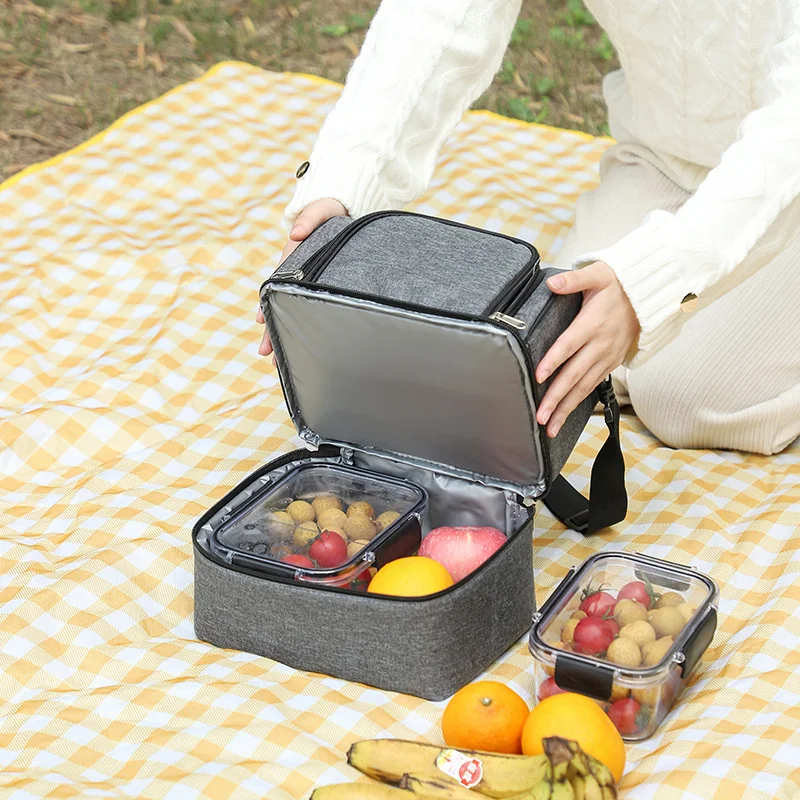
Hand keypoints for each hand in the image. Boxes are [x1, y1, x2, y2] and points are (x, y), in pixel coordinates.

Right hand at [257, 198, 347, 355]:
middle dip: (272, 329)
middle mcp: (298, 273)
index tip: (262, 321)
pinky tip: (302, 349)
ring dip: (286, 334)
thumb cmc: (333, 211)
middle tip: (266, 354)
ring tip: (278, 362)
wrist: (348, 211)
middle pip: (280, 303)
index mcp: (294, 257)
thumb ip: (310, 218)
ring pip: (293, 310)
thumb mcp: (322, 209)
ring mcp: (309, 282)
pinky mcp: (323, 287)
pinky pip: (311, 309)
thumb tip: (295, 235)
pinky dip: (305, 328)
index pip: (278, 285)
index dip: (270, 303)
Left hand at [534, 261, 639, 436]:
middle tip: (541, 417)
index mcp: (592, 324)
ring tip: (551, 428)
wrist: (652, 297)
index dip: (553, 361)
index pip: (568, 345)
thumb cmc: (620, 284)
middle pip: (574, 376)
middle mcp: (600, 345)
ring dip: (566, 408)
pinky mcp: (611, 363)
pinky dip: (579, 403)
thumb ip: (574, 279)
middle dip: (556, 399)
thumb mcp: (598, 274)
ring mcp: (607, 357)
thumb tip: (552, 283)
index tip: (538, 377)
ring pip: (584, 388)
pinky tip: (566, 415)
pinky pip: (593, 386)